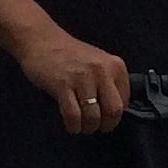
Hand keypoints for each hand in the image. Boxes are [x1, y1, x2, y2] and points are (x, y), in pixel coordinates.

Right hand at [15, 28, 129, 134]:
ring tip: (81, 125)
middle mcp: (102, 70)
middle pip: (113, 111)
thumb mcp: (98, 62)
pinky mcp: (63, 85)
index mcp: (115, 65)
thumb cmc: (70, 55)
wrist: (42, 40)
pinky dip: (73, 126)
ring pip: (93, 117)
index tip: (104, 117)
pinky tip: (71, 125)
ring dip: (87, 127)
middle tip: (96, 127)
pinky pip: (73, 116)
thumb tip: (113, 112)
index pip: (125, 101)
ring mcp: (82, 77)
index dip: (114, 115)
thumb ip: (109, 82)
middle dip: (105, 125)